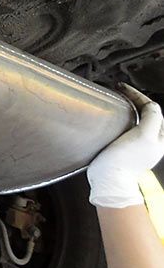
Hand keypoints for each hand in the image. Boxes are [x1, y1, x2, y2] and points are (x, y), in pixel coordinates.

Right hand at [87, 83, 163, 207]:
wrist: (109, 180)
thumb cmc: (125, 160)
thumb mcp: (144, 136)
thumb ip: (152, 117)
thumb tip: (150, 104)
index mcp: (160, 137)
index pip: (152, 107)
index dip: (138, 95)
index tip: (122, 87)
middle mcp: (152, 141)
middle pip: (147, 112)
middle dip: (135, 99)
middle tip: (119, 91)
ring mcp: (139, 146)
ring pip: (138, 119)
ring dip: (129, 108)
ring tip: (117, 101)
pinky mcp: (126, 149)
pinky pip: (128, 128)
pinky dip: (122, 118)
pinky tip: (114, 118)